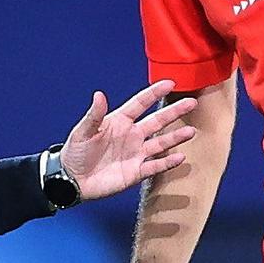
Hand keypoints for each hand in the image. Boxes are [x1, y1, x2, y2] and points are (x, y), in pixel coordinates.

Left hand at [59, 81, 196, 200]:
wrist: (72, 180)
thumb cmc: (75, 152)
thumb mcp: (83, 131)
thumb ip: (94, 115)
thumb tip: (99, 95)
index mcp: (119, 121)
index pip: (140, 103)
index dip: (154, 93)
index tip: (170, 83)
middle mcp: (131, 135)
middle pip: (157, 121)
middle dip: (174, 112)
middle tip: (191, 103)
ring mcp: (135, 153)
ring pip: (161, 143)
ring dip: (176, 137)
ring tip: (191, 131)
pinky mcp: (136, 172)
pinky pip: (155, 166)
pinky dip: (168, 162)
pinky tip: (180, 157)